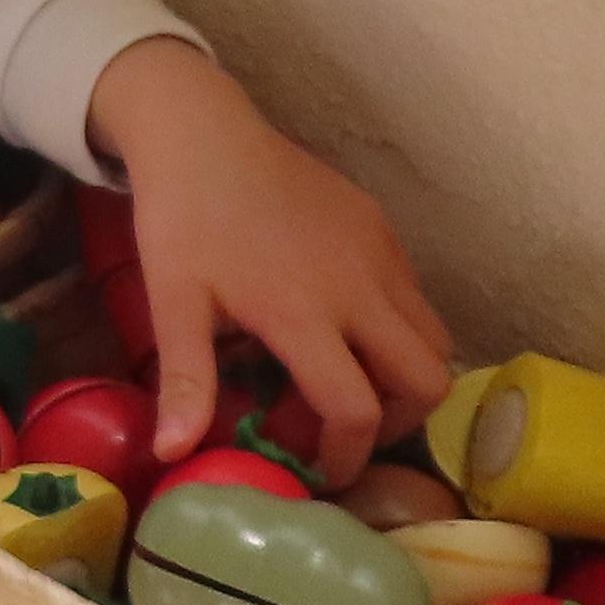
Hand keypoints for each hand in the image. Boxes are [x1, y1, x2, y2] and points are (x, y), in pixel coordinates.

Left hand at [87, 36, 454, 476]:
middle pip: (426, 381)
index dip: (346, 456)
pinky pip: (415, 297)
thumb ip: (185, 381)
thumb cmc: (182, 219)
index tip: (321, 472)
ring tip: (345, 378)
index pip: (356, 409)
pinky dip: (396, 329)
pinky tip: (340, 326)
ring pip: (433, 338)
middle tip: (343, 427)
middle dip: (396, 421)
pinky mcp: (383, 228)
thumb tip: (171, 453)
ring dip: (402, 375)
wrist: (202, 131)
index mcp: (303, 312)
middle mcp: (359, 286)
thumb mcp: (174, 303)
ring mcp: (380, 253)